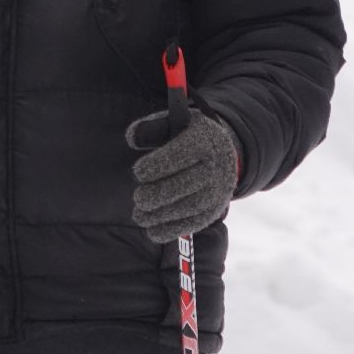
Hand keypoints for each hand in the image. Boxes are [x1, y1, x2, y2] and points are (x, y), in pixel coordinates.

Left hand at [125, 108, 240, 242]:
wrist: (220, 150)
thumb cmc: (186, 135)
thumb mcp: (172, 121)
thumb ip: (150, 127)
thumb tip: (132, 138)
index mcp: (204, 140)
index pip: (181, 154)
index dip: (157, 165)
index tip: (138, 172)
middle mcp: (216, 167)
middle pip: (187, 184)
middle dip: (159, 194)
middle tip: (138, 198)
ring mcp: (218, 190)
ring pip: (191, 207)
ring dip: (162, 216)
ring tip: (139, 216)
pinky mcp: (215, 209)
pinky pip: (195, 223)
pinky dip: (173, 230)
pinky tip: (152, 231)